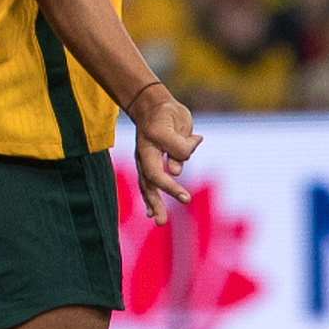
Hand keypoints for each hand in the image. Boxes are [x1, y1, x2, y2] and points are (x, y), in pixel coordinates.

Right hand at [128, 84, 200, 221]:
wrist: (151, 107)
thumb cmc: (169, 114)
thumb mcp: (181, 122)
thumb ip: (181, 146)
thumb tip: (177, 171)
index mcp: (155, 135)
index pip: (166, 162)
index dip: (174, 183)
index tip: (187, 199)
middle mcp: (144, 149)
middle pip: (150, 178)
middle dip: (158, 199)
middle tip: (163, 219)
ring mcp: (142, 158)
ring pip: (145, 183)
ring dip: (152, 202)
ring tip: (158, 220)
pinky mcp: (145, 164)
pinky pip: (145, 182)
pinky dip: (148, 197)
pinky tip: (150, 212)